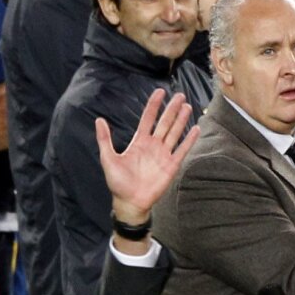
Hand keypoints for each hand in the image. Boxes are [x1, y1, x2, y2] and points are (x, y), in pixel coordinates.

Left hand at [96, 89, 200, 222]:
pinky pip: (182, 150)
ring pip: (174, 133)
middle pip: (164, 123)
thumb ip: (105, 140)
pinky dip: (189, 140)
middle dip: (171, 109)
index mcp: (139, 142)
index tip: (160, 92)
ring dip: (181, 120)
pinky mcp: (171, 166)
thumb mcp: (108, 159)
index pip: (148, 119)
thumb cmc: (118, 183)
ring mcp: (163, 155)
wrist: (130, 202)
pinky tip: (196, 129)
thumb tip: (99, 120)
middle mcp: (153, 146)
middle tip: (180, 95)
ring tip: (187, 106)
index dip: (153, 105)